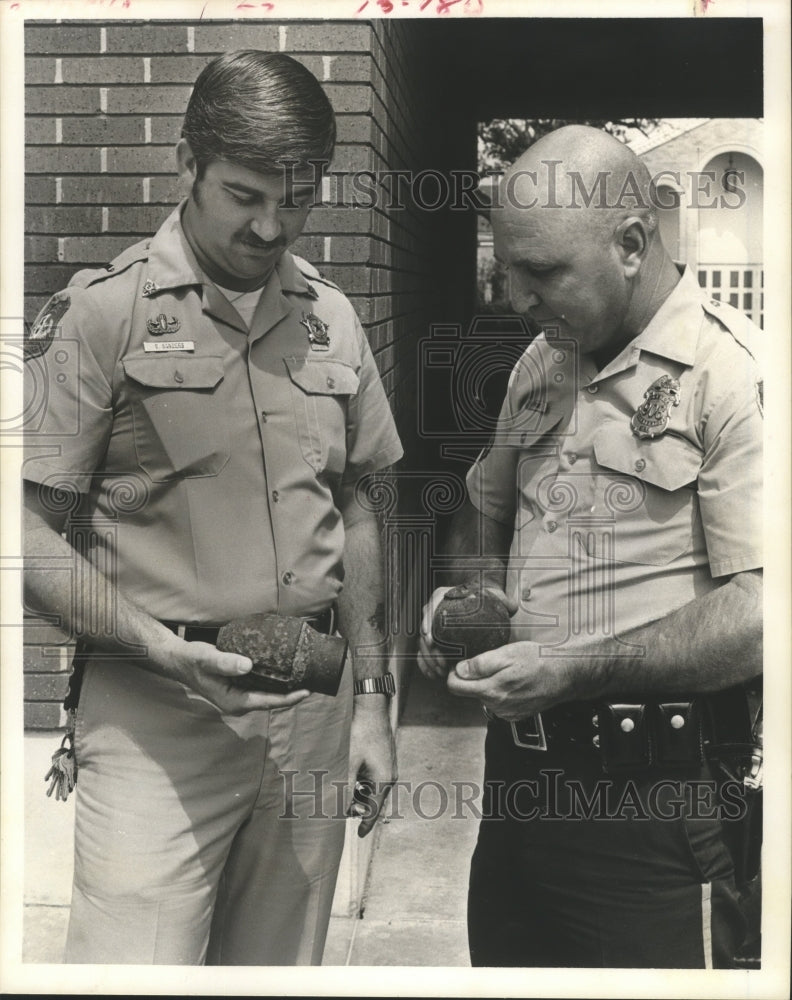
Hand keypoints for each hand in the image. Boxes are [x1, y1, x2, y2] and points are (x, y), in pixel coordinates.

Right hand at [152, 634, 309, 714]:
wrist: (182, 660)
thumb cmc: (194, 661)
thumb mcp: (208, 660)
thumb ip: (226, 662)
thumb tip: (248, 666)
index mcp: (236, 702)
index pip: (269, 703)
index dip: (290, 698)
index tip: (307, 691)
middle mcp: (241, 701)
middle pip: (274, 699)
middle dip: (293, 692)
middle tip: (314, 679)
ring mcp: (242, 694)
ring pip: (270, 692)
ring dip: (287, 685)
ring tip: (307, 673)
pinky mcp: (242, 685)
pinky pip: (264, 684)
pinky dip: (277, 677)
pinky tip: (288, 667)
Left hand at [346, 695, 396, 837]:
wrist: (371, 707)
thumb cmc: (361, 733)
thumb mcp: (349, 761)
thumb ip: (346, 786)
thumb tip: (341, 807)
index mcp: (383, 780)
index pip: (375, 810)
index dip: (367, 824)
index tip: (360, 835)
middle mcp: (390, 775)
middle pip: (374, 800)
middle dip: (358, 806)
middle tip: (341, 805)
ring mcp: (388, 766)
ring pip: (373, 788)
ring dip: (359, 792)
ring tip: (344, 787)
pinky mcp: (385, 758)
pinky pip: (374, 777)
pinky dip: (363, 781)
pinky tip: (351, 773)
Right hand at [417, 584, 516, 680]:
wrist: (476, 607)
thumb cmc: (483, 602)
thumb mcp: (494, 598)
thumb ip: (504, 601)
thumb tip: (512, 606)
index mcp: (443, 597)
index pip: (430, 607)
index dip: (427, 622)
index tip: (430, 637)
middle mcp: (434, 611)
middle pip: (424, 630)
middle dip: (428, 648)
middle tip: (441, 661)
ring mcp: (431, 627)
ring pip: (422, 644)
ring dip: (428, 659)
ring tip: (441, 670)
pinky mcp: (430, 640)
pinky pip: (422, 652)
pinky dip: (425, 664)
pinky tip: (433, 674)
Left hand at [446, 641, 575, 720]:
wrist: (565, 675)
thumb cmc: (538, 661)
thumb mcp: (506, 654)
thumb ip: (479, 664)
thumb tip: (459, 670)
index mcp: (491, 691)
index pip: (455, 687)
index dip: (454, 673)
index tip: (461, 664)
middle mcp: (497, 706)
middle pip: (471, 692)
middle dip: (475, 678)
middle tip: (493, 663)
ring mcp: (507, 713)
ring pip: (485, 697)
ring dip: (490, 685)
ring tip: (508, 672)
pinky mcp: (516, 715)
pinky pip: (499, 704)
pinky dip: (502, 693)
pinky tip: (515, 683)